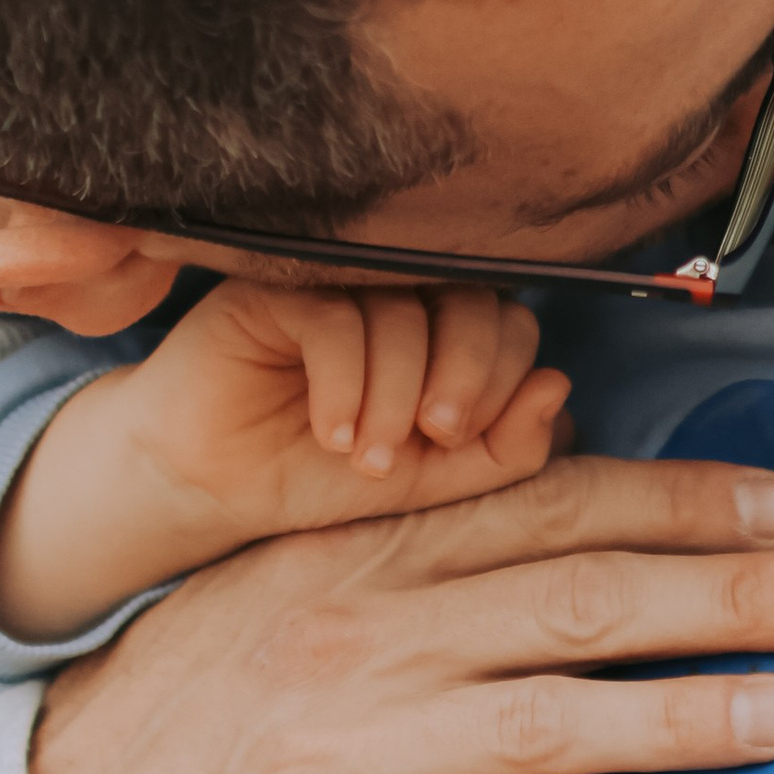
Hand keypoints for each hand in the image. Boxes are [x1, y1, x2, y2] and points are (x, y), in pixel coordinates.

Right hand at [0, 280, 566, 639]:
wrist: (214, 488)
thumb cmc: (323, 479)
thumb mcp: (431, 483)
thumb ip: (504, 448)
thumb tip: (559, 386)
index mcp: (448, 332)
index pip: (513, 326)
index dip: (502, 382)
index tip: (461, 442)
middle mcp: (401, 296)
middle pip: (472, 301)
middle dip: (466, 377)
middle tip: (433, 439)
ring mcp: (339, 285)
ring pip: (404, 311)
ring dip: (394, 394)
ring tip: (363, 458)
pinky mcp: (277, 290)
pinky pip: (335, 317)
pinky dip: (344, 381)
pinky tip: (330, 433)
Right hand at [25, 451, 773, 773]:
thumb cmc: (206, 700)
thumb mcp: (298, 579)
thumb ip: (427, 534)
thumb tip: (573, 470)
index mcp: (365, 550)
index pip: (552, 506)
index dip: (682, 504)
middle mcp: (365, 634)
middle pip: (581, 600)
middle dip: (732, 597)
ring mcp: (346, 749)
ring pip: (550, 718)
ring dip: (685, 713)